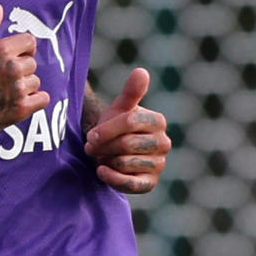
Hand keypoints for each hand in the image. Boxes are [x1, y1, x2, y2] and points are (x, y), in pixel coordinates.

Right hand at [0, 4, 48, 141]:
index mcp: (2, 50)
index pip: (30, 42)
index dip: (23, 50)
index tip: (12, 58)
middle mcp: (12, 68)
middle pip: (32, 64)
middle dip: (21, 70)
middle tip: (2, 79)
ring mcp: (17, 90)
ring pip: (35, 82)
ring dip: (25, 87)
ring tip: (5, 92)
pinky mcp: (20, 109)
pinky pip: (43, 99)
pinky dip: (35, 101)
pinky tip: (19, 102)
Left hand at [84, 68, 170, 193]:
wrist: (111, 153)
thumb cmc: (115, 127)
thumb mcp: (120, 108)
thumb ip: (131, 91)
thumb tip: (141, 72)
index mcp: (158, 121)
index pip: (130, 121)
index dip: (106, 129)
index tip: (91, 135)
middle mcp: (164, 143)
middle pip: (125, 144)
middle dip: (104, 146)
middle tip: (92, 147)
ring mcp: (159, 164)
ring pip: (123, 162)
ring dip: (106, 160)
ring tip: (104, 157)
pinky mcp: (150, 184)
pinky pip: (129, 184)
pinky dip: (111, 178)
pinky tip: (102, 171)